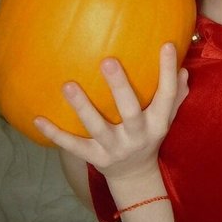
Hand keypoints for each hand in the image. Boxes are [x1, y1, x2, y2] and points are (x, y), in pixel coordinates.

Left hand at [34, 43, 188, 181]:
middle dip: (119, 87)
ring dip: (82, 107)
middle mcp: (138, 136)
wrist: (135, 177)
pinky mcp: (95, 159)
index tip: (166, 45)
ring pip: (97, 128)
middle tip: (107, 61)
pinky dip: (56, 134)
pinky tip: (38, 119)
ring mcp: (115, 149)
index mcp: (158, 123)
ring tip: (68, 85)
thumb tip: (184, 69)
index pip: (167, 94)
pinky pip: (74, 147)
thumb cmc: (150, 136)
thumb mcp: (166, 118)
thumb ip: (175, 95)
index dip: (167, 71)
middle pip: (130, 111)